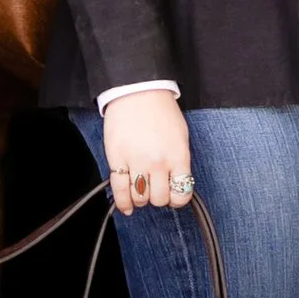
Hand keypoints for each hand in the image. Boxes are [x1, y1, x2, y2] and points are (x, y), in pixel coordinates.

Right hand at [100, 89, 190, 214]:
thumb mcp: (181, 136)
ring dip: (142, 198)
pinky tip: (127, 206)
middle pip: (160, 199)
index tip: (173, 195)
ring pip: (140, 198)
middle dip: (159, 197)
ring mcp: (136, 161)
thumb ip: (180, 161)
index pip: (182, 194)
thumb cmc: (161, 111)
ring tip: (141, 190)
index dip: (177, 199)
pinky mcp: (117, 159)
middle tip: (156, 189)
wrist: (137, 91)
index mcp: (178, 156)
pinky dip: (123, 202)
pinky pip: (119, 190)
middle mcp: (158, 163)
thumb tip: (176, 183)